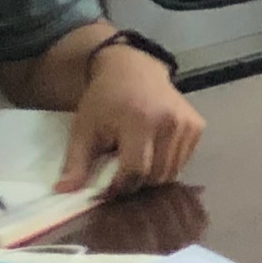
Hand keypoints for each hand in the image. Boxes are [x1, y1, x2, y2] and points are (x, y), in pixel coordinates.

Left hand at [64, 47, 205, 193]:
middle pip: (156, 175)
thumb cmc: (105, 100)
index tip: (107, 189)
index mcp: (139, 121)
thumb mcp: (84, 129)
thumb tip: (63, 192)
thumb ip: (75, 162)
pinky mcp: (197, 126)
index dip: (119, 186)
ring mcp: (187, 124)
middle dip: (136, 183)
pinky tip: (153, 152)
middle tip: (120, 175)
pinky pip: (183, 160)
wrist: (134, 70)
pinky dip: (168, 165)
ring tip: (136, 162)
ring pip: (172, 172)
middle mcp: (169, 122)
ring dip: (153, 176)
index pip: (136, 170)